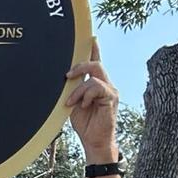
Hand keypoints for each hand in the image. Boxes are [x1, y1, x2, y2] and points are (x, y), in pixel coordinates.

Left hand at [65, 38, 119, 161]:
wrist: (94, 141)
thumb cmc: (84, 124)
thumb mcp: (73, 103)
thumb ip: (72, 89)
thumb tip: (65, 78)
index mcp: (96, 84)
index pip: (95, 62)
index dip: (93, 49)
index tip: (90, 37)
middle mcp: (105, 84)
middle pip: (95, 64)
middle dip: (80, 65)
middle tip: (67, 76)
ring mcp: (110, 90)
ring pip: (93, 77)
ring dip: (78, 90)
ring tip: (72, 103)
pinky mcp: (111, 97)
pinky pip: (96, 87)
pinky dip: (86, 95)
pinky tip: (82, 106)